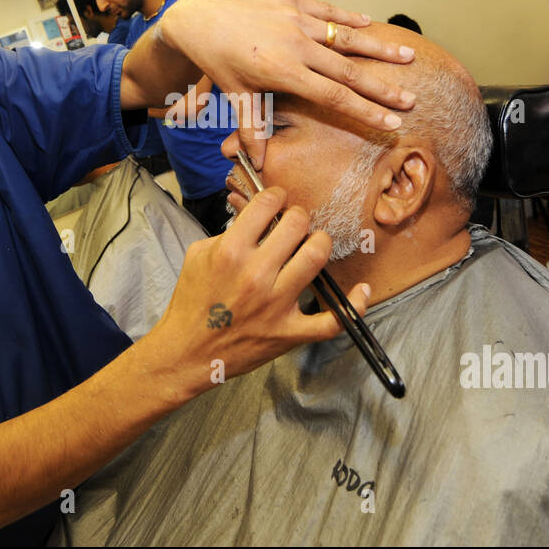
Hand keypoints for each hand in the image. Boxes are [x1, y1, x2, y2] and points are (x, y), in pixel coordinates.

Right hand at [141, 185, 368, 395]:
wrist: (186, 351)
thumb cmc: (191, 301)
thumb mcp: (199, 254)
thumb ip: (229, 231)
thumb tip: (256, 214)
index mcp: (231, 251)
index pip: (267, 204)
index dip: (275, 196)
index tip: (276, 201)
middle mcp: (256, 274)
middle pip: (297, 223)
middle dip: (296, 217)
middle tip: (292, 225)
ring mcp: (277, 304)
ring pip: (317, 255)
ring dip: (318, 243)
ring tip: (311, 245)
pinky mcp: (290, 332)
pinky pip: (333, 320)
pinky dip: (353, 306)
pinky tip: (361, 290)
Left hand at [157, 0, 415, 167]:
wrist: (202, 19)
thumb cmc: (220, 61)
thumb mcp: (237, 96)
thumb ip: (253, 127)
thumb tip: (258, 163)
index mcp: (284, 72)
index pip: (333, 96)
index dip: (365, 111)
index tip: (390, 122)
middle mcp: (295, 45)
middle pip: (348, 70)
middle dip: (382, 88)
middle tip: (410, 100)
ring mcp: (296, 19)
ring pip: (345, 36)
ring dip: (377, 48)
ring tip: (407, 56)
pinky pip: (328, 10)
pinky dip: (350, 18)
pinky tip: (372, 24)